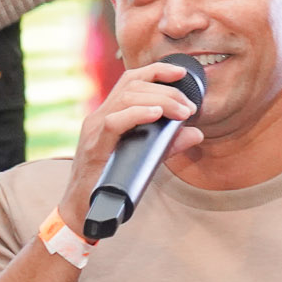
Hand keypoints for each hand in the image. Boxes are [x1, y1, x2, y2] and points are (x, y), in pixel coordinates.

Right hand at [56, 63, 203, 230]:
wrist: (85, 210)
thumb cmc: (111, 183)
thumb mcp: (145, 158)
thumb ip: (169, 144)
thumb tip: (197, 133)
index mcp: (109, 114)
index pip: (130, 80)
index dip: (156, 71)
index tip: (181, 73)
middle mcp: (99, 116)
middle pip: (132, 85)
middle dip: (166, 90)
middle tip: (189, 108)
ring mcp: (94, 130)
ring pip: (126, 98)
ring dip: (160, 101)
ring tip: (181, 113)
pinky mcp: (94, 146)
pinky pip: (114, 122)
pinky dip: (137, 114)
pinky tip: (156, 115)